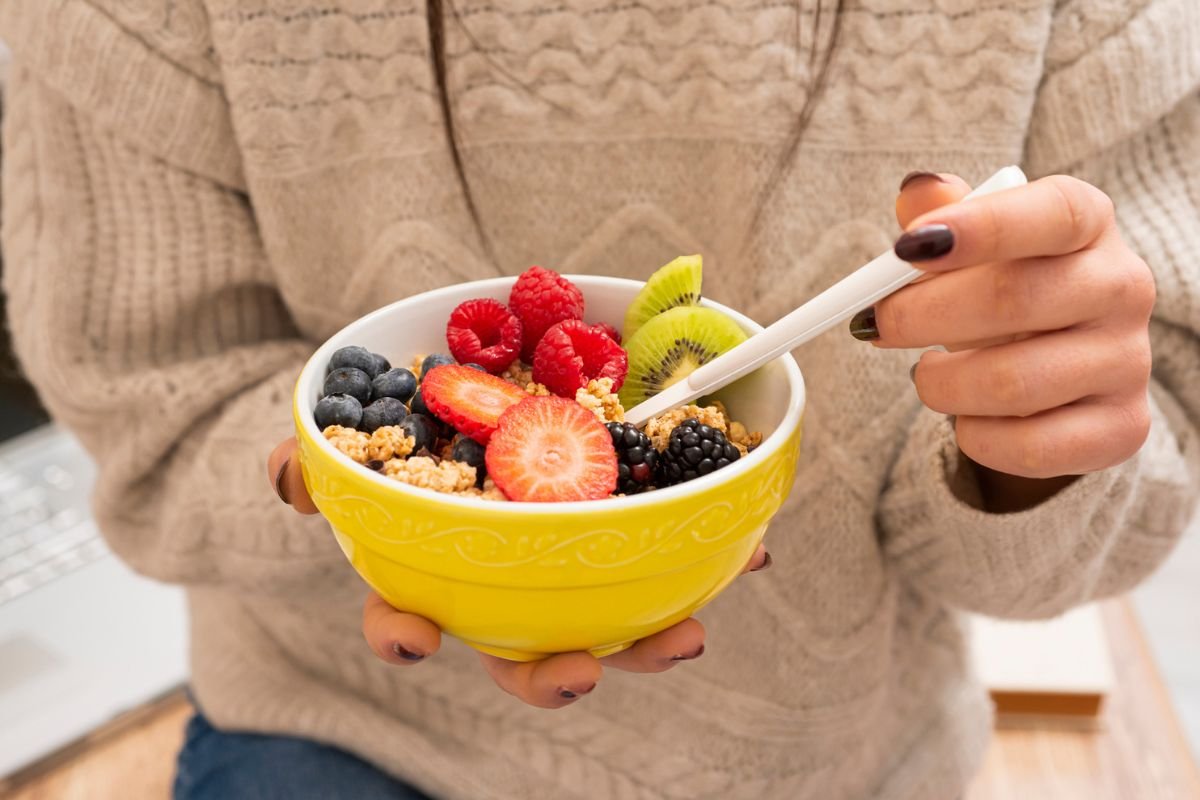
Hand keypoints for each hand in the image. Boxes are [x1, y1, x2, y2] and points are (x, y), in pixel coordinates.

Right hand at [268, 437, 771, 707]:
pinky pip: (675, 555)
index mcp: (437, 569)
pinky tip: (749, 553)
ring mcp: (573, 572)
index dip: (404, 635)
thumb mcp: (369, 440)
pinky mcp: (634, 535)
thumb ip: (320, 459)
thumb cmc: (423, 439)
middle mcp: (507, 587)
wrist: (489, 399)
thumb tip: (287, 474)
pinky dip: (714, 560)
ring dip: (650, 640)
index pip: (407, 617)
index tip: (413, 638)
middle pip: (524, 655)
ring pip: (610, 625)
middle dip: (551, 678)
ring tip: (689, 635)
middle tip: (581, 672)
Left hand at [860, 173, 1153, 506]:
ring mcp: (1127, 361)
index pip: (1052, 214)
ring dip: (940, 385)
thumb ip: (942, 213)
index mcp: (1088, 224)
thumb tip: (918, 192)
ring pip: (1012, 382)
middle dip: (921, 316)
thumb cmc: (1005, 290)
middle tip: (877, 325)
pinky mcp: (1121, 427)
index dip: (981, 227)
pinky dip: (974, 436)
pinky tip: (967, 416)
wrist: (1060, 373)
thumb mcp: (972, 245)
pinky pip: (1027, 446)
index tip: (906, 247)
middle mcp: (1122, 286)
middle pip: (1015, 299)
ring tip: (927, 374)